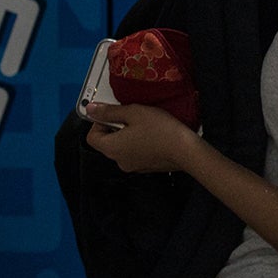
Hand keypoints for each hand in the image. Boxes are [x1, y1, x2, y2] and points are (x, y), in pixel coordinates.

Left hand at [84, 103, 201, 173]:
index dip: (98, 123)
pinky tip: (153, 135)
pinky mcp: (146, 168)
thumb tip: (90, 109)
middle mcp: (118, 161)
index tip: (113, 114)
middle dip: (115, 128)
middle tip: (131, 116)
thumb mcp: (133, 113)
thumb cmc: (159, 129)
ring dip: (128, 135)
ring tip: (144, 124)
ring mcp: (133, 167)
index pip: (92, 137)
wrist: (186, 150)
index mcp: (111, 148)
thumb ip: (110, 112)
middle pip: (107, 143)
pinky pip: (135, 153)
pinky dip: (138, 144)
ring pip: (122, 148)